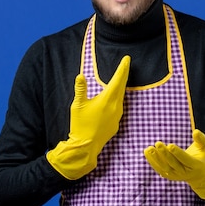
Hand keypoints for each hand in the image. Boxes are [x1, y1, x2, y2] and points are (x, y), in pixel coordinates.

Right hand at [47, 56, 130, 179]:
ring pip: (121, 97)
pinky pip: (119, 107)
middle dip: (124, 74)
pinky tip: (114, 99)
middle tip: (126, 64)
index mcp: (107, 100)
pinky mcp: (116, 123)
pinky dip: (117, 99)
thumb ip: (80, 89)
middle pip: (122, 87)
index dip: (122, 68)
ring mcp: (117, 116)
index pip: (117, 80)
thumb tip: (80, 76)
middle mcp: (116, 107)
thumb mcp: (78, 105)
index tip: (127, 59)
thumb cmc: (80, 125)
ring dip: (121, 87)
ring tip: (120, 79)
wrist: (86, 146)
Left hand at [144, 129, 204, 198]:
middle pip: (173, 163)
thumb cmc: (202, 156)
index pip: (185, 159)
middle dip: (165, 154)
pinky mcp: (169, 176)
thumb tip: (195, 131)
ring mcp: (176, 176)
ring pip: (164, 168)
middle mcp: (185, 172)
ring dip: (156, 158)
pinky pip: (159, 169)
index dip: (178, 153)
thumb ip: (201, 139)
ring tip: (149, 148)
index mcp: (195, 165)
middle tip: (158, 143)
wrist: (200, 174)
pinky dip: (152, 161)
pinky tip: (147, 151)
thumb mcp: (204, 147)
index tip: (170, 145)